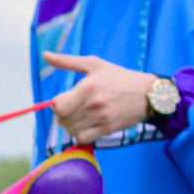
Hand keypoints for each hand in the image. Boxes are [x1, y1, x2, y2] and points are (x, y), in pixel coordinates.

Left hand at [42, 52, 156, 143]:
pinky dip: (81, 134)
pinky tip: (89, 124)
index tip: (66, 99)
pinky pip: (83, 138)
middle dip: (64, 114)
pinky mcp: (108, 129)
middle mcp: (94, 104)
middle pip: (62, 120)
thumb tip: (45, 55)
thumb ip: (67, 61)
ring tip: (84, 114)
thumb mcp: (94, 64)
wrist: (148, 93)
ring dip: (73, 124)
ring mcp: (102, 118)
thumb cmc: (118, 77)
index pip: (58, 107)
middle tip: (76, 107)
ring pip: (70, 130)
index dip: (58, 104)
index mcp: (89, 87)